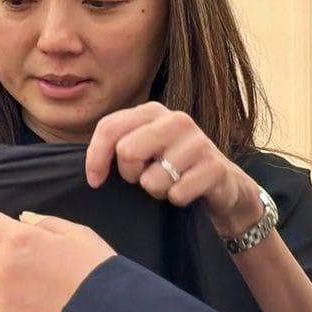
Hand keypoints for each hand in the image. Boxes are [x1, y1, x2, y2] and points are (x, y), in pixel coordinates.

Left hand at [0, 211, 114, 311]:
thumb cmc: (98, 272)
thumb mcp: (79, 235)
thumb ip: (46, 223)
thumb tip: (22, 220)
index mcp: (18, 240)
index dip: (0, 230)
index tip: (12, 239)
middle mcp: (2, 268)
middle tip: (14, 267)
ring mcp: (0, 301)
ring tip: (13, 295)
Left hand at [86, 102, 262, 237]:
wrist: (223, 186)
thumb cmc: (172, 168)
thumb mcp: (142, 150)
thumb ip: (116, 146)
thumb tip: (87, 165)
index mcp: (151, 112)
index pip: (109, 127)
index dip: (95, 158)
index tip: (95, 181)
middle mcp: (176, 120)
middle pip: (127, 151)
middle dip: (130, 175)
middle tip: (143, 179)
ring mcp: (198, 142)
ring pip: (152, 179)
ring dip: (156, 191)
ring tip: (169, 185)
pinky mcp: (214, 167)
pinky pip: (177, 194)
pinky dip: (176, 200)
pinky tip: (186, 193)